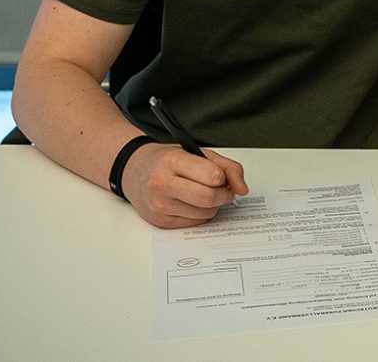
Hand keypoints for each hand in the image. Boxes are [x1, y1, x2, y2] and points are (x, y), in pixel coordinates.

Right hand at [121, 144, 248, 228]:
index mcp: (173, 160)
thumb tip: (242, 189)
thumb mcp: (198, 153)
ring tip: (202, 193)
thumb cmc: (168, 161)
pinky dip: (200, 214)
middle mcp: (162, 183)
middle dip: (223, 195)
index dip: (224, 178)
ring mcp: (159, 205)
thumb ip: (227, 167)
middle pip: (209, 198)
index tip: (223, 177)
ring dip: (212, 206)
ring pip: (205, 214)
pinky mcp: (160, 222)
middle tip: (223, 190)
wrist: (135, 171)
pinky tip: (190, 202)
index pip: (213, 176)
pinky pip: (195, 223)